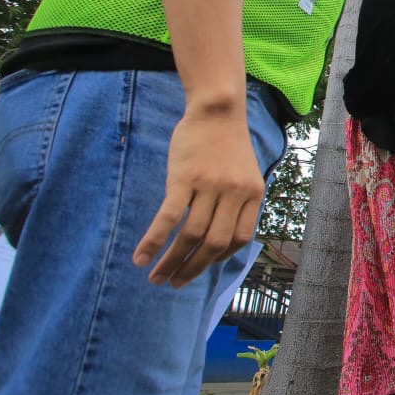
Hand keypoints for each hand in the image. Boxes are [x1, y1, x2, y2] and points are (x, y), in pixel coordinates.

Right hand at [133, 110, 264, 287]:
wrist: (217, 110)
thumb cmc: (227, 145)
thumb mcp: (245, 174)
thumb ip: (238, 203)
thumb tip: (221, 239)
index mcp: (253, 194)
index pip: (239, 240)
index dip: (219, 257)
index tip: (200, 265)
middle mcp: (235, 193)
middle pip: (213, 243)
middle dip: (192, 270)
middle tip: (173, 284)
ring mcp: (210, 186)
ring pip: (190, 235)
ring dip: (171, 262)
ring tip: (156, 277)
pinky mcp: (184, 178)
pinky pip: (169, 218)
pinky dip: (154, 241)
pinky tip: (141, 258)